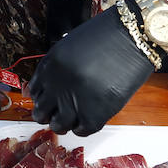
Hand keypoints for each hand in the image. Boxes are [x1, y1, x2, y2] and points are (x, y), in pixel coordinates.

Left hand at [28, 3, 155, 135]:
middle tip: (58, 114)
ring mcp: (74, 100)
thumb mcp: (70, 47)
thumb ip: (58, 68)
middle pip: (42, 112)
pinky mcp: (95, 113)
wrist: (132, 37)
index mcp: (49, 66)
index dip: (42, 99)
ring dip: (64, 124)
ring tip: (73, 119)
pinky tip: (88, 120)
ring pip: (59, 125)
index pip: (34, 92)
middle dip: (49, 115)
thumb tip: (52, 87)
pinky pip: (82, 130)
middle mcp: (57, 84)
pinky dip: (83, 128)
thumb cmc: (106, 37)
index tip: (48, 102)